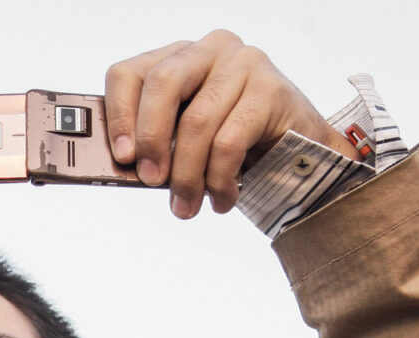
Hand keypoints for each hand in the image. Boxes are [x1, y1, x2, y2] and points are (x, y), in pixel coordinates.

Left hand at [103, 30, 360, 218]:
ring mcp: (244, 63)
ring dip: (187, 175)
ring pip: (197, 121)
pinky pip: (229, 141)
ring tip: (186, 206)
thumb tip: (126, 166)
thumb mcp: (184, 138)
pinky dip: (218, 180)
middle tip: (150, 181)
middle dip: (151, 140)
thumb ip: (156, 142)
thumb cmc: (232, 143)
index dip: (118, 115)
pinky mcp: (271, 89)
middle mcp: (210, 50)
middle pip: (163, 84)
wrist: (300, 150)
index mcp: (178, 57)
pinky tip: (221, 200)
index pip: (130, 72)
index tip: (121, 157)